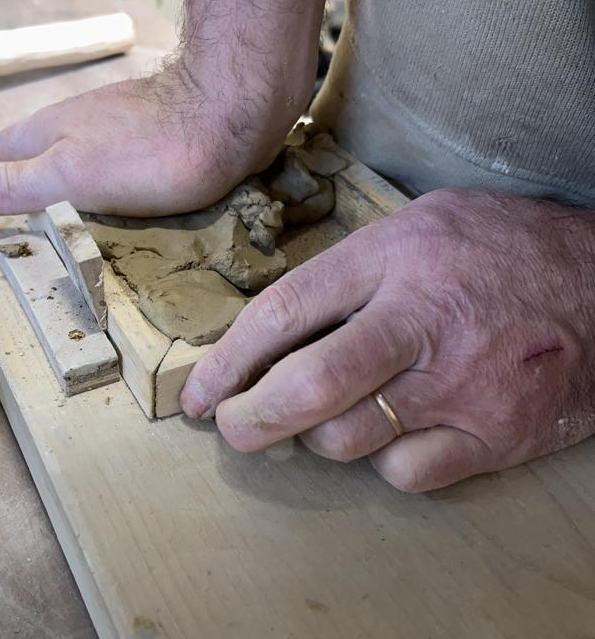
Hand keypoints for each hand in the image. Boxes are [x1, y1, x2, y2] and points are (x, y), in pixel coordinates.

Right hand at [0, 59, 306, 216]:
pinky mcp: (160, 131)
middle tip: (43, 233)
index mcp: (51, 131)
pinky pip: (125, 159)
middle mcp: (82, 122)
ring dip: (79, 187)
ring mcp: (122, 124)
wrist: (233, 112)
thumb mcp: (71, 176)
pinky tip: (136, 209)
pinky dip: (120, 183)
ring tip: (87, 230)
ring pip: (85, 156)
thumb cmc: (151, 152)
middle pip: (42, 153)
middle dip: (34, 186)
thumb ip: (13, 182)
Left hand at [181, 189, 594, 491]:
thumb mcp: (417, 226)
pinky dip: (384, 462)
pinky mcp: (496, 435)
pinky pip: (406, 474)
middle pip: (307, 388)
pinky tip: (395, 433)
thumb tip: (276, 325)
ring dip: (318, 437)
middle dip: (250, 419)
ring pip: (348, 441)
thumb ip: (348, 268)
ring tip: (327, 416)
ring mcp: (461, 385)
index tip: (201, 392)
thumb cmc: (499, 246)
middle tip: (234, 426)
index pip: (284, 313)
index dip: (228, 360)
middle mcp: (422, 322)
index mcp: (393, 258)